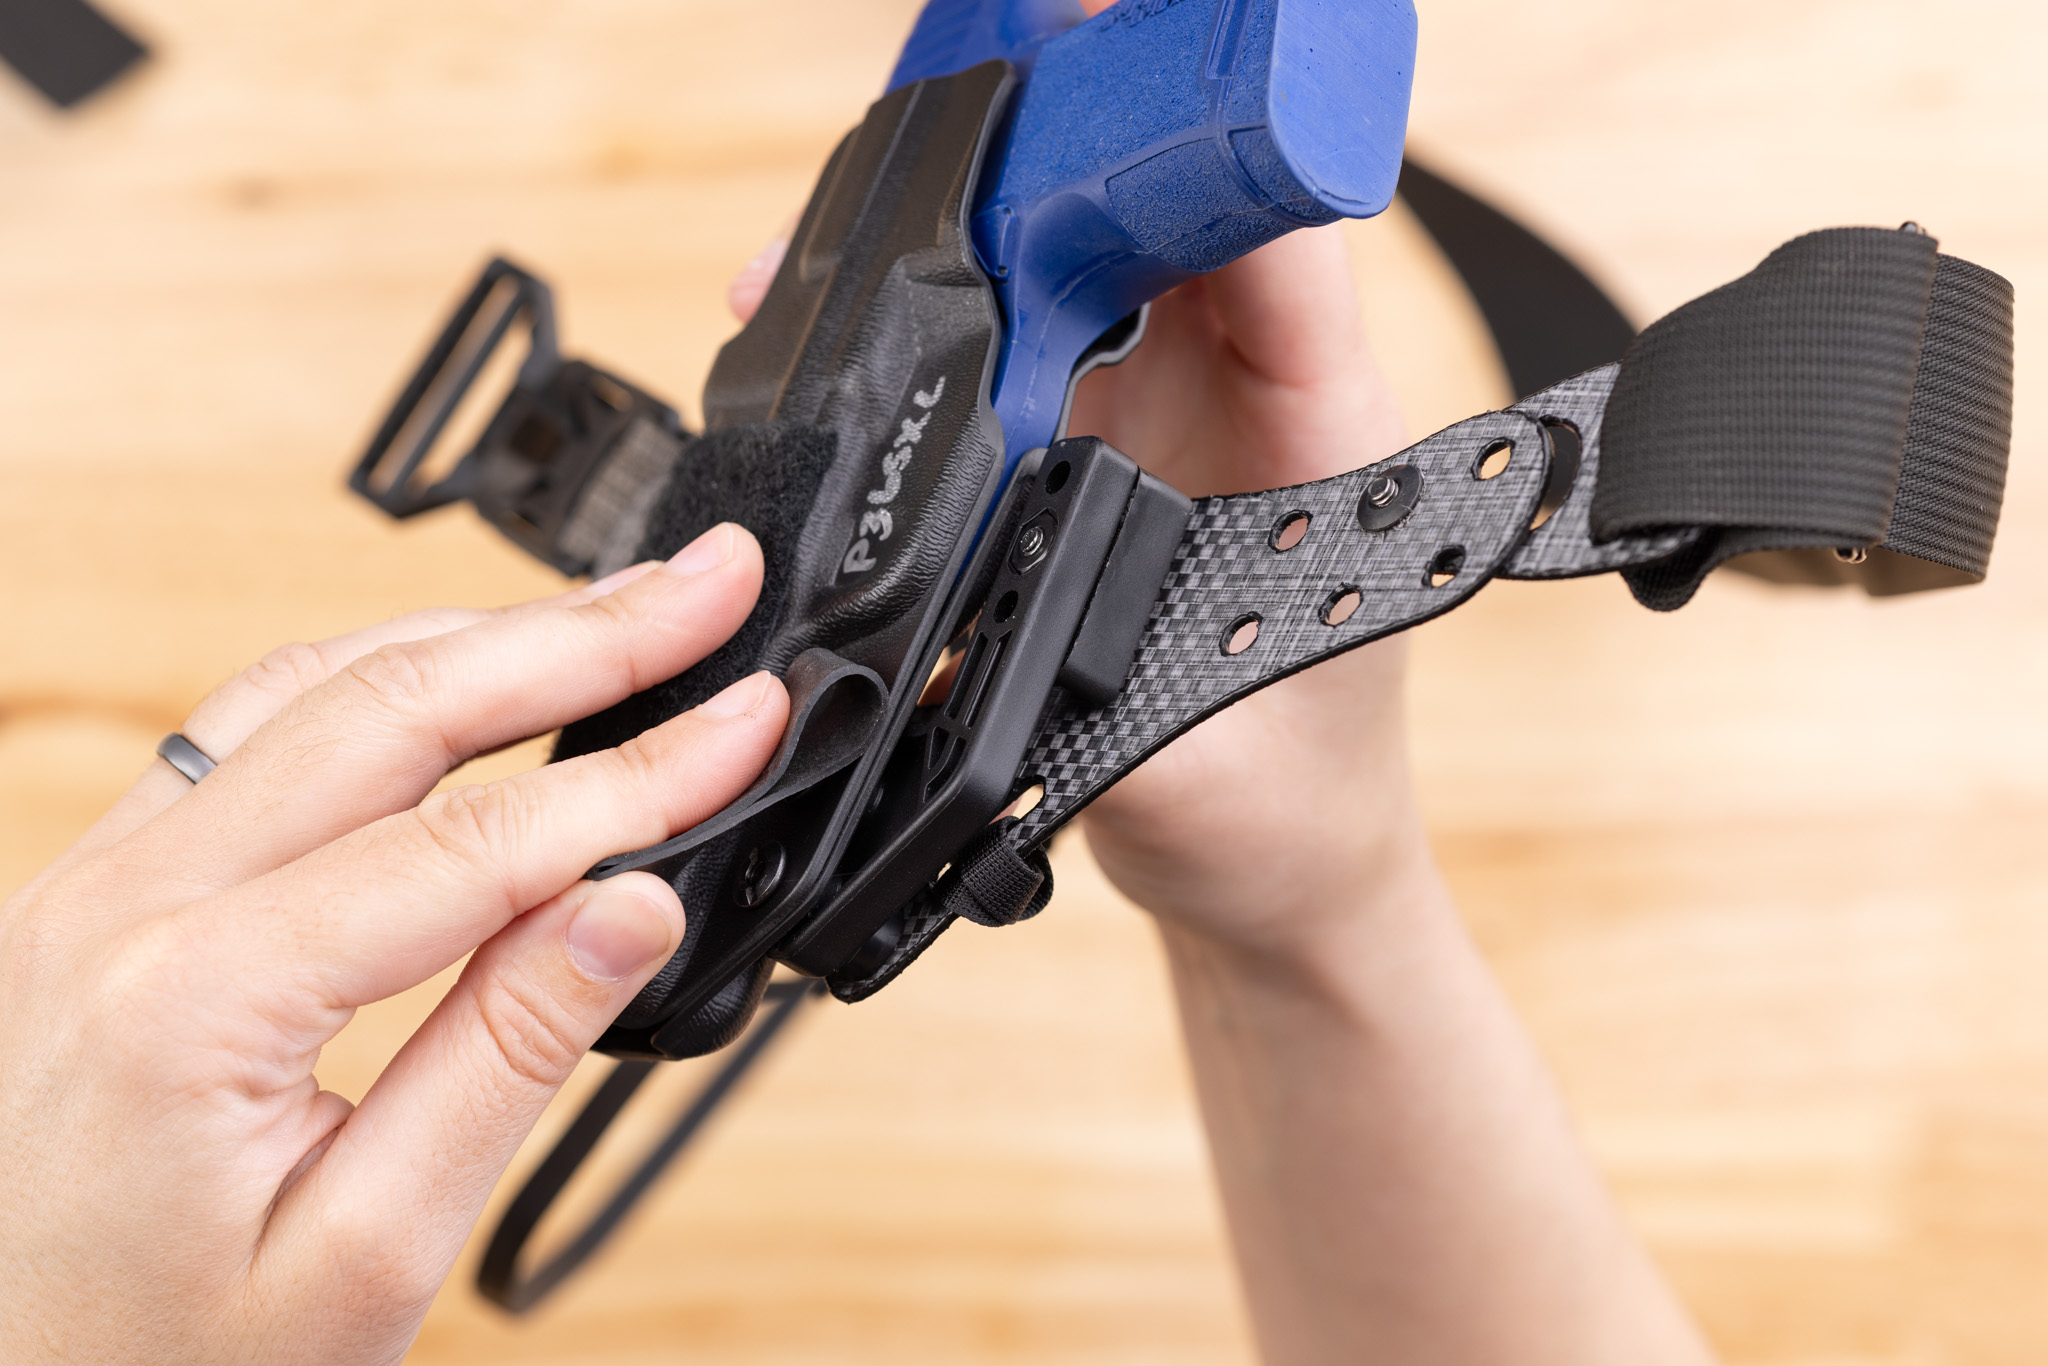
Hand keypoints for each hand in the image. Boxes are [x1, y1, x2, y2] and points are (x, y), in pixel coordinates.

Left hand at [0, 525, 787, 1364]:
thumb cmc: (143, 1364)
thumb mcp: (361, 1258)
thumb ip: (505, 1061)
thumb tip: (633, 905)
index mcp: (191, 1000)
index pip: (476, 841)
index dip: (641, 774)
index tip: (753, 719)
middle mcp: (120, 906)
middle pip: (394, 708)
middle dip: (580, 632)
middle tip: (712, 584)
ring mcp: (94, 887)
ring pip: (315, 690)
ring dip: (485, 638)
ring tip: (620, 608)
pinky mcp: (98, 894)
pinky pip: (251, 735)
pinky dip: (384, 683)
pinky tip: (464, 671)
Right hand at [733, 221, 1419, 958]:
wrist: (1275, 873)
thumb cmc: (1286, 815)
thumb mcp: (1196, 777)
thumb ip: (1098, 711)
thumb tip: (967, 640)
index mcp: (1318, 434)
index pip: (1276, 244)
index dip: (1189, 159)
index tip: (1087, 116)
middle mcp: (1242, 401)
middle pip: (1152, 224)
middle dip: (1040, 183)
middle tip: (920, 183)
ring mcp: (1164, 420)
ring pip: (1072, 274)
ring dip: (975, 254)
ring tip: (855, 268)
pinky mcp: (1097, 454)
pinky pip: (1020, 354)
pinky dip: (946, 335)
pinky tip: (867, 346)